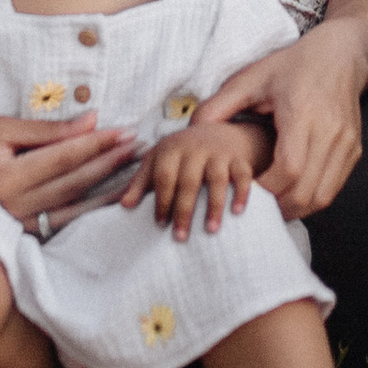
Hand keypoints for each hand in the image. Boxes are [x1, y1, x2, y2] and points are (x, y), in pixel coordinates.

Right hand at [0, 113, 137, 221]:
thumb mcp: (0, 130)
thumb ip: (47, 131)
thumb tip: (91, 120)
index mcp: (6, 177)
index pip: (65, 158)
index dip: (98, 143)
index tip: (125, 131)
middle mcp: (13, 206)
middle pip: (74, 183)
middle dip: (110, 163)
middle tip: (139, 146)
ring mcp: (16, 224)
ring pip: (74, 208)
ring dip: (108, 189)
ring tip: (136, 172)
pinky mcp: (19, 233)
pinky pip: (61, 223)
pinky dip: (88, 211)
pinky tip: (110, 200)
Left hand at [124, 120, 268, 239]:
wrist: (220, 131)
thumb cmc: (183, 153)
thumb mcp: (159, 159)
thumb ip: (141, 181)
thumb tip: (125, 205)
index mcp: (172, 148)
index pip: (164, 176)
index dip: (162, 200)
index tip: (160, 223)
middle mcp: (195, 148)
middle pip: (188, 181)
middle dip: (184, 210)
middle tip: (180, 236)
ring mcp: (219, 153)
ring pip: (217, 179)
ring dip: (214, 206)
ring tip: (210, 230)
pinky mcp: (239, 158)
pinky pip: (243, 175)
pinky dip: (242, 193)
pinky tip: (237, 212)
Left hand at [203, 36, 367, 218]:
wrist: (341, 54)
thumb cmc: (292, 66)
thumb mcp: (251, 78)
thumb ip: (219, 105)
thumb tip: (189, 132)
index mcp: (302, 112)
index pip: (288, 169)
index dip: (265, 189)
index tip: (244, 190)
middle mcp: (329, 131)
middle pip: (306, 191)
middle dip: (277, 207)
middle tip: (253, 205)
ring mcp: (346, 143)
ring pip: (322, 197)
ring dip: (294, 208)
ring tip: (270, 204)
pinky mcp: (354, 151)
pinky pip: (333, 189)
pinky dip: (310, 198)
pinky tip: (290, 192)